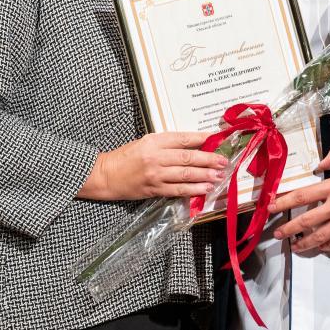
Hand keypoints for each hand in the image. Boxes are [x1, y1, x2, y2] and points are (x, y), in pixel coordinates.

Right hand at [83, 131, 225, 200]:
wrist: (106, 175)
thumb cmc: (126, 157)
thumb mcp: (145, 142)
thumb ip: (167, 144)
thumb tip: (193, 146)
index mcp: (153, 141)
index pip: (182, 139)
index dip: (201, 139)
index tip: (216, 140)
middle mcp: (155, 157)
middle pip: (188, 157)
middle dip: (209, 159)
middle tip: (223, 161)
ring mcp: (155, 174)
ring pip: (186, 174)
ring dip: (205, 176)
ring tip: (219, 176)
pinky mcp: (154, 189)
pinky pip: (178, 190)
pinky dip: (194, 190)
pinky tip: (205, 188)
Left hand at [270, 147, 329, 253]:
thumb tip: (320, 163)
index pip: (302, 196)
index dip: (284, 202)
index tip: (272, 206)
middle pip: (306, 221)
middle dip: (289, 228)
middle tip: (277, 233)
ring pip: (320, 236)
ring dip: (304, 243)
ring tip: (294, 246)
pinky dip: (327, 246)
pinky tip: (320, 247)